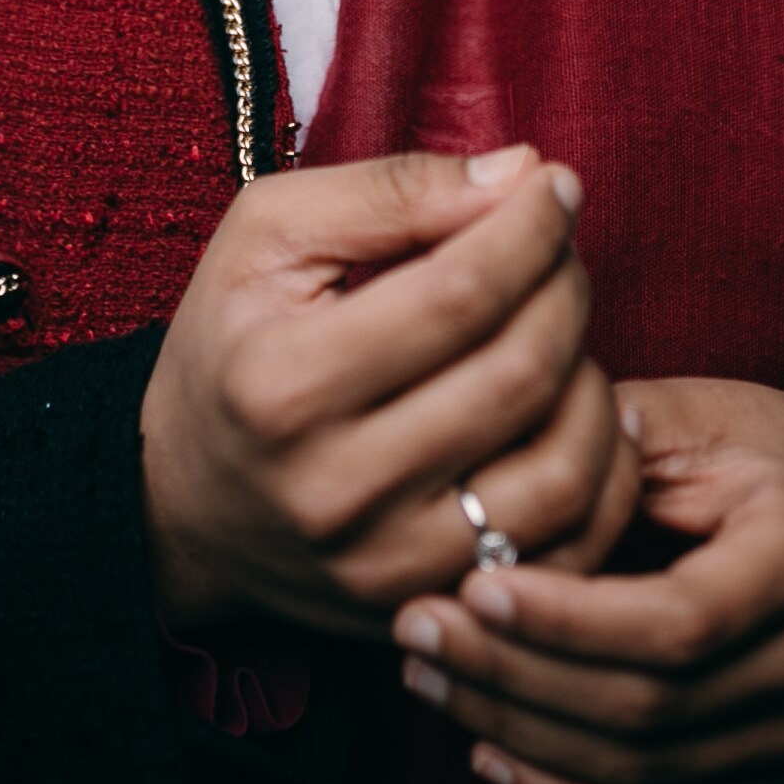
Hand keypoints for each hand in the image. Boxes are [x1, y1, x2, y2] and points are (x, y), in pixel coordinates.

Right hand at [141, 147, 643, 638]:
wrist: (180, 503)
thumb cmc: (233, 346)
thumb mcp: (269, 236)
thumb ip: (392, 193)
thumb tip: (523, 174)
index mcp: (284, 383)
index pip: (460, 294)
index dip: (531, 229)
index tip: (556, 186)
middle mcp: (336, 488)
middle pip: (519, 375)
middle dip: (568, 289)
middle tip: (562, 252)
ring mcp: (386, 565)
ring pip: (561, 472)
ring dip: (594, 382)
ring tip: (568, 335)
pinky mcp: (428, 609)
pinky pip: (565, 552)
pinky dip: (604, 479)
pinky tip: (587, 417)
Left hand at [388, 376, 783, 783]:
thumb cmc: (766, 454)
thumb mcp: (698, 416)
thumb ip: (603, 447)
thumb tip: (492, 486)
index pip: (680, 622)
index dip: (568, 621)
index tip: (474, 586)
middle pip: (650, 708)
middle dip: (516, 676)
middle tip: (416, 630)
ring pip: (643, 776)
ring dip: (520, 736)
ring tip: (431, 677)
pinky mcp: (772, 779)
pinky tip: (488, 754)